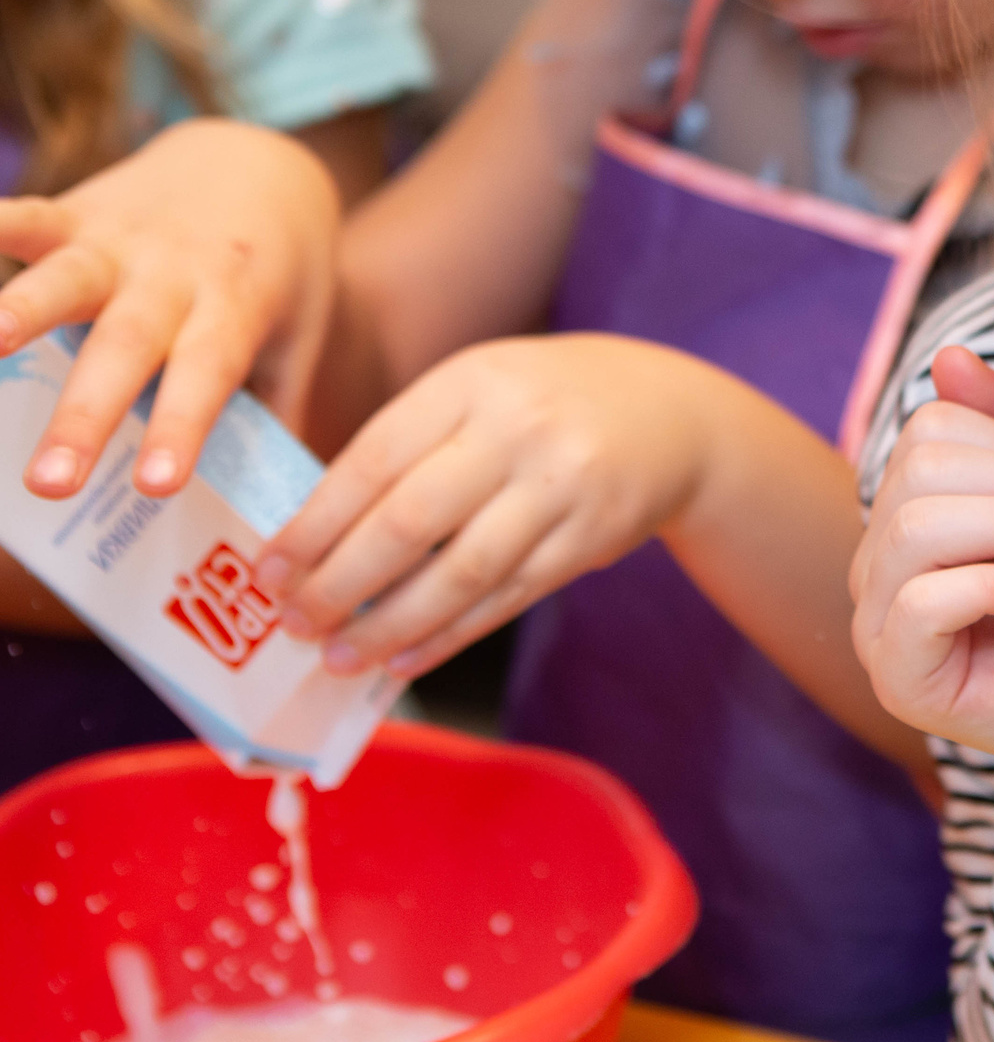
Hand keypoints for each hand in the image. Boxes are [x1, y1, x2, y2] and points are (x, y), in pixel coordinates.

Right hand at [0, 119, 336, 497]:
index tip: (155, 484)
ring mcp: (119, 242)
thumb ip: (279, 410)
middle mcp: (173, 277)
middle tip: (48, 483)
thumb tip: (282, 511)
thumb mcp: (299, 337)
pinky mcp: (76, 212)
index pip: (206, 377)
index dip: (180, 428)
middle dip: (83, 415)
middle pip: (124, 348)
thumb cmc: (280, 273)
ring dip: (15, 313)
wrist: (260, 164)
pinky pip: (22, 217)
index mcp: (232, 311)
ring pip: (62, 280)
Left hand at [256, 336, 729, 677]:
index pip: (374, 459)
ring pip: (460, 572)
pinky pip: (508, 597)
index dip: (315, 523)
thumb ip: (413, 443)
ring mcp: (563, 488)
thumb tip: (318, 537)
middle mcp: (519, 431)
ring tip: (339, 657)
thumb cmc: (550, 403)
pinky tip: (405, 659)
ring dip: (390, 625)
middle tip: (294, 622)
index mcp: (472, 382)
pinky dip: (450, 635)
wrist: (677, 415)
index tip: (269, 569)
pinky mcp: (590, 540)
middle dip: (340, 582)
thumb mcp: (482, 388)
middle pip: (410, 521)